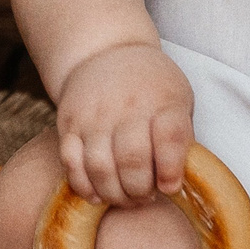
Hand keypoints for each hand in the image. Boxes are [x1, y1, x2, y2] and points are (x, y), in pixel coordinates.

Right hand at [54, 42, 193, 207]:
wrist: (105, 51)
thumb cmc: (151, 85)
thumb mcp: (178, 98)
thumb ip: (180, 135)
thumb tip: (178, 181)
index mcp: (163, 101)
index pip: (170, 138)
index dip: (171, 170)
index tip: (169, 187)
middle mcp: (128, 106)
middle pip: (132, 160)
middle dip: (140, 190)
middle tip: (144, 196)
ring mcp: (95, 116)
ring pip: (99, 167)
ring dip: (114, 194)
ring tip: (125, 198)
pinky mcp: (69, 124)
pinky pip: (70, 163)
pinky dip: (83, 186)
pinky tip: (98, 194)